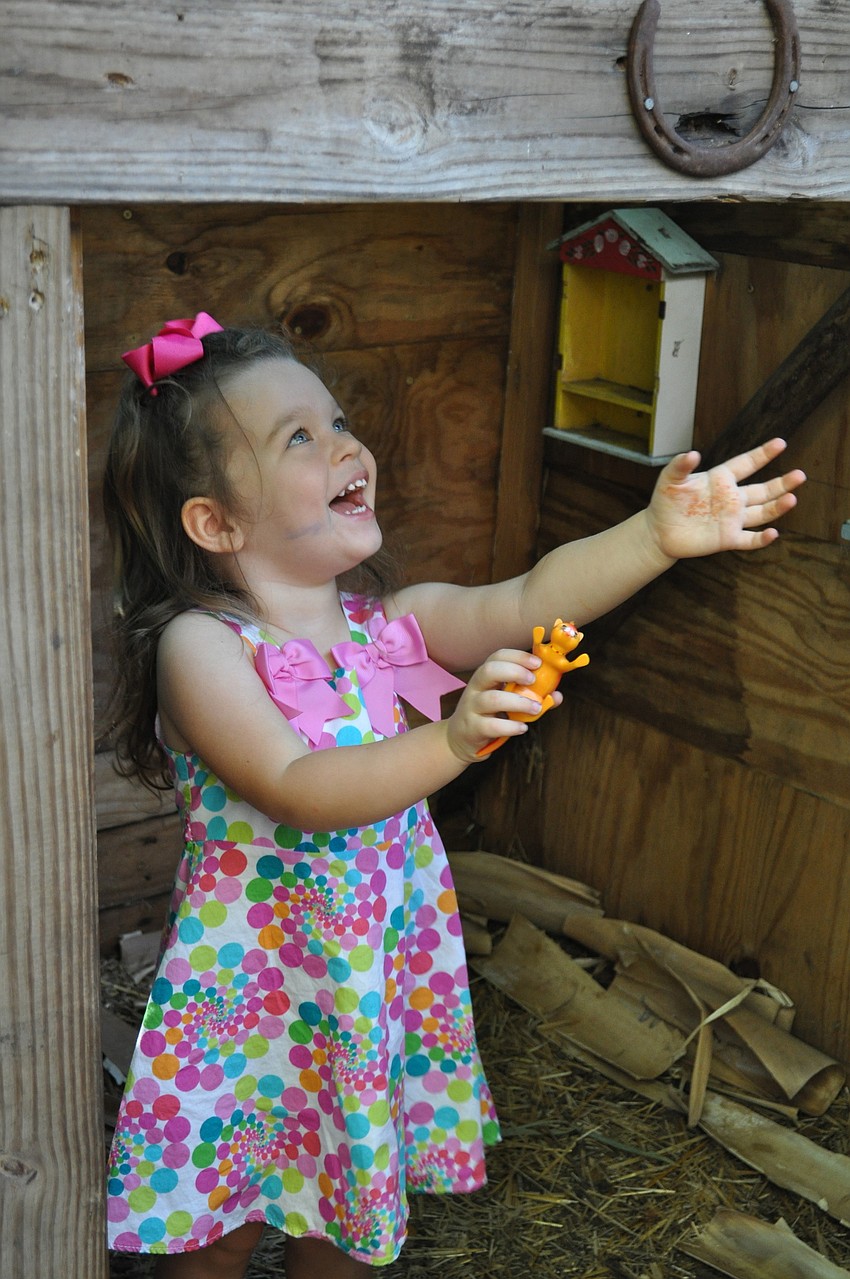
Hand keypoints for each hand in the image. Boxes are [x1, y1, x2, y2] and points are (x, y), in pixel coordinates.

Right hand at [446, 649, 553, 762]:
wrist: (460, 738)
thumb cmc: (488, 714)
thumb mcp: (506, 701)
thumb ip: (531, 696)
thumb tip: (557, 696)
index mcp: (485, 676)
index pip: (497, 656)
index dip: (518, 656)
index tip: (537, 663)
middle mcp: (475, 688)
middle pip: (488, 671)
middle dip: (514, 672)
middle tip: (533, 681)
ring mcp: (471, 708)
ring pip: (492, 699)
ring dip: (518, 702)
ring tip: (536, 708)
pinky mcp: (472, 728)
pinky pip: (491, 725)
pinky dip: (510, 726)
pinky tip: (522, 727)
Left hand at [646, 438, 805, 560]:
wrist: (659, 532)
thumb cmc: (666, 502)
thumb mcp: (670, 480)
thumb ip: (680, 466)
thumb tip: (692, 454)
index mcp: (721, 480)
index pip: (746, 464)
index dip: (762, 454)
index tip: (780, 443)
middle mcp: (732, 498)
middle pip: (763, 490)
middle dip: (782, 483)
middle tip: (800, 475)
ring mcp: (732, 519)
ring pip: (762, 512)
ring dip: (777, 507)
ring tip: (792, 499)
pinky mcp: (728, 539)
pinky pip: (749, 539)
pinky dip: (761, 538)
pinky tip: (772, 533)